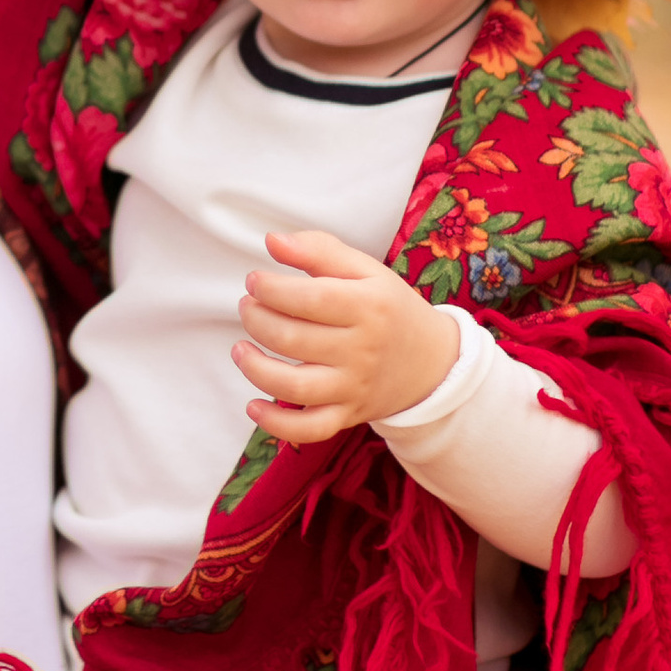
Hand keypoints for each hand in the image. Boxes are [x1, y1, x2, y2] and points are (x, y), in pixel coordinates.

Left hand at [234, 227, 459, 444]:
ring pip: (296, 388)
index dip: (272, 288)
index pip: (311, 298)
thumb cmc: (388, 308)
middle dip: (258, 321)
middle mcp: (363, 350)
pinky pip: (310, 429)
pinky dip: (277, 424)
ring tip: (240, 349)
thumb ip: (319, 250)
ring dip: (256, 369)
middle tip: (247, 307)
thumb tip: (272, 241)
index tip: (253, 281)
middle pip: (295, 340)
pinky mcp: (348, 415)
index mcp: (369, 306)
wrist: (431, 361)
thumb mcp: (365, 270)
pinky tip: (253, 405)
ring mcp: (355, 387)